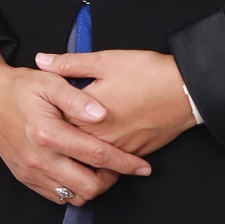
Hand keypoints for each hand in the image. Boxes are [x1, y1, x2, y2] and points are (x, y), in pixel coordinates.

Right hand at [0, 46, 151, 206]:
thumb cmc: (21, 87)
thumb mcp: (50, 82)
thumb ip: (78, 99)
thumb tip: (102, 114)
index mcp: (48, 134)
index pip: (96, 156)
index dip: (125, 163)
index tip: (143, 167)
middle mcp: (38, 158)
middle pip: (88, 187)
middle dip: (112, 180)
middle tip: (122, 165)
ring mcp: (30, 172)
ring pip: (73, 198)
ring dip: (93, 186)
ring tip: (103, 168)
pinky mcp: (25, 178)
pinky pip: (56, 197)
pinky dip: (74, 189)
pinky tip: (81, 170)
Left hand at [34, 47, 195, 157]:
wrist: (185, 91)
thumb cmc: (147, 72)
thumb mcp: (106, 60)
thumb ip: (70, 63)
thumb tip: (42, 60)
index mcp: (85, 113)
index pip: (54, 120)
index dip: (44, 113)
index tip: (39, 108)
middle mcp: (97, 137)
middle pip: (67, 143)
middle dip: (57, 136)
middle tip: (48, 128)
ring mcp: (115, 149)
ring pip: (87, 158)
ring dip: (77, 151)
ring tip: (70, 141)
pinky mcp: (131, 155)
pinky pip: (108, 164)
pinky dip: (99, 159)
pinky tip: (97, 147)